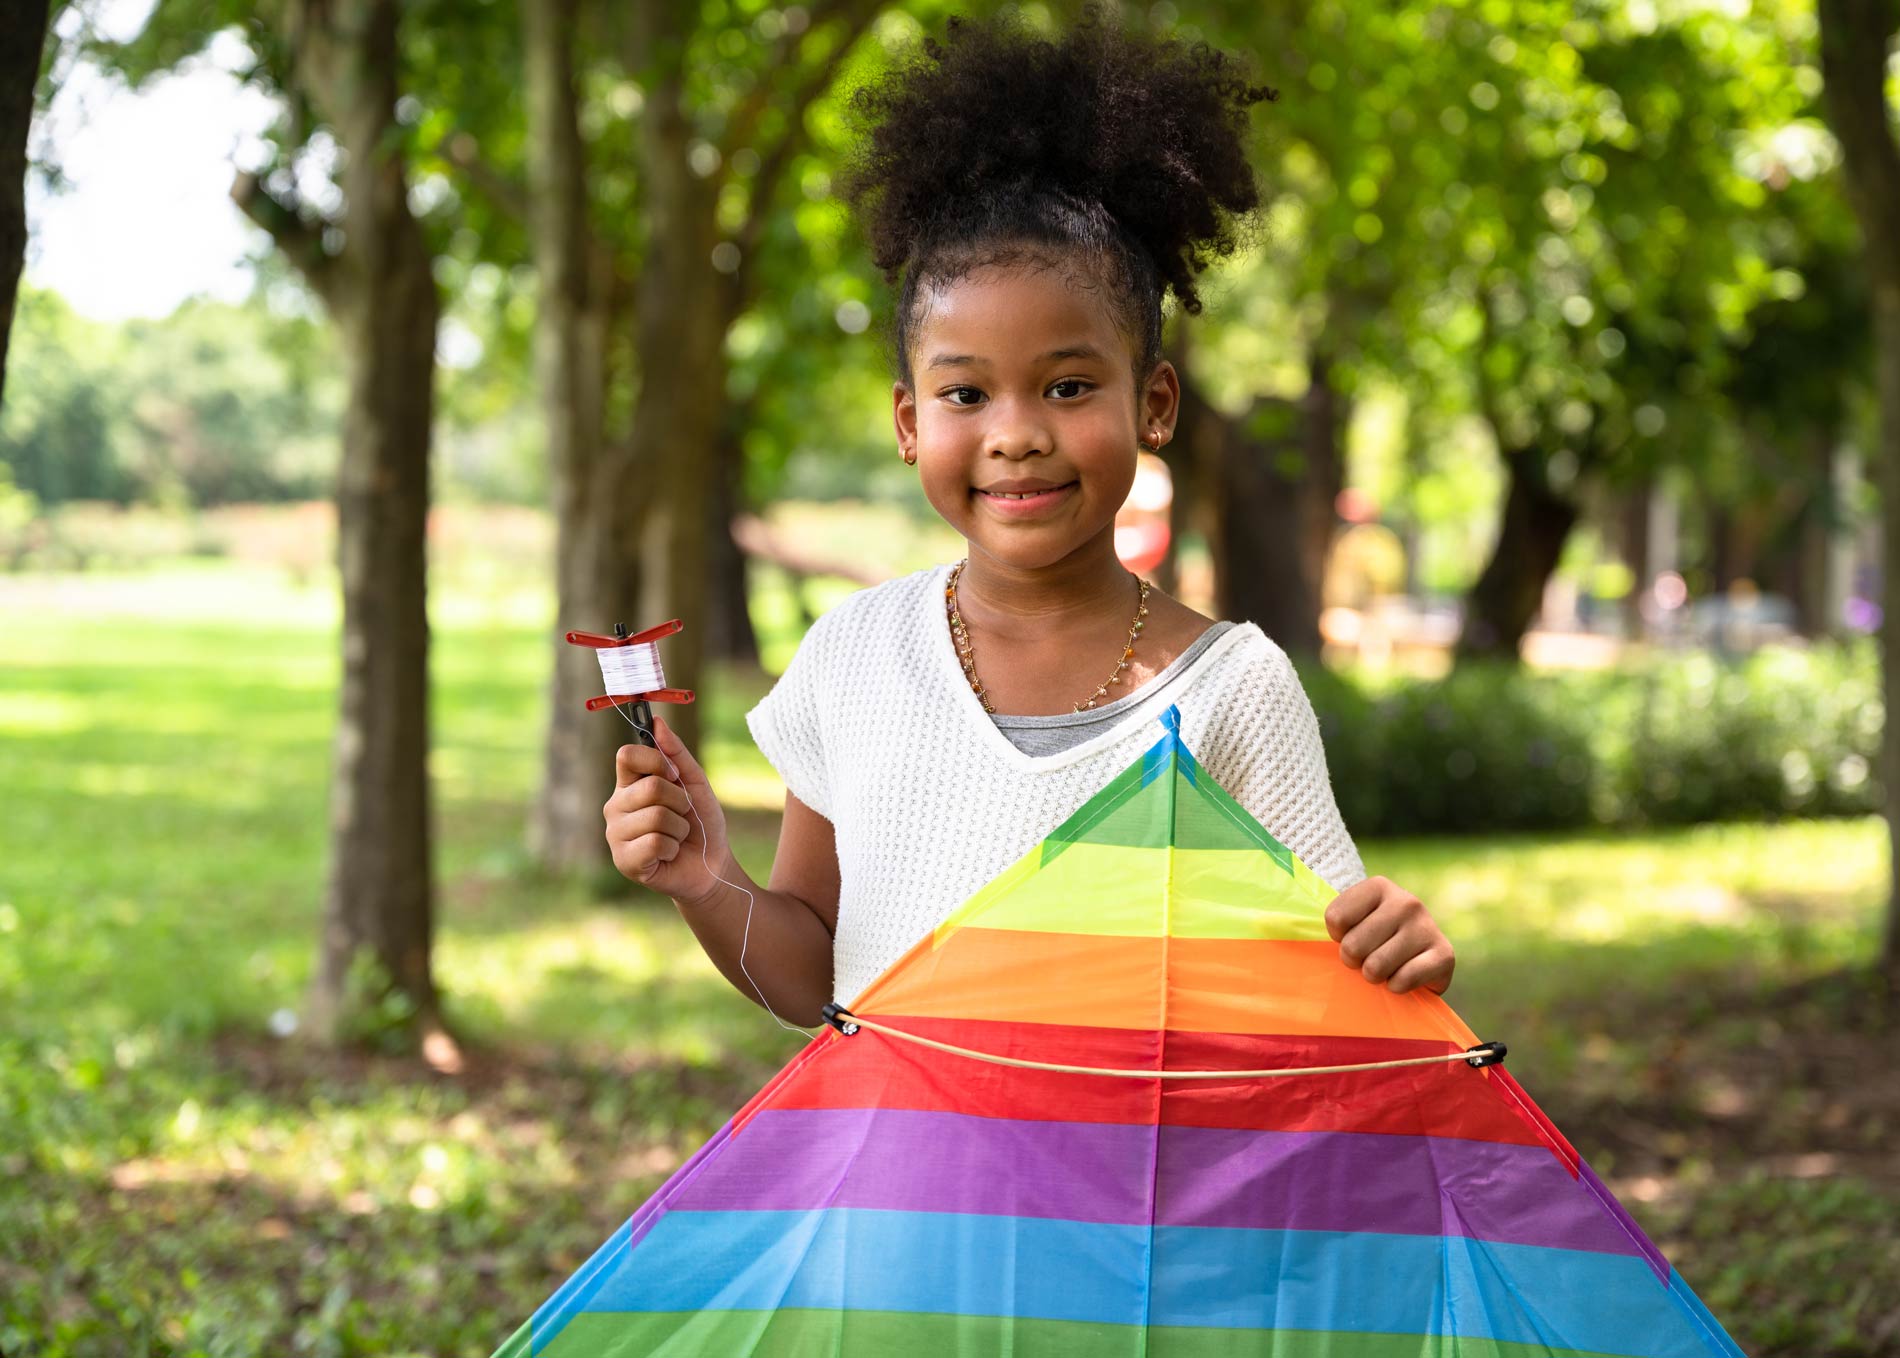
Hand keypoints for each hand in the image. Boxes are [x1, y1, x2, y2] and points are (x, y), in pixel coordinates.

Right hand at [603, 716, 730, 905]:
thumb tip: (657, 721)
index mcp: (628, 784)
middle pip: (649, 787)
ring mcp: (616, 835)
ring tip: (676, 837)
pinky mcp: (624, 860)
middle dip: (679, 801)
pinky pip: (654, 842)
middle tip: (682, 815)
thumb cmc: (701, 823)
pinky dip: (673, 847)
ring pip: (655, 816)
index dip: (655, 761)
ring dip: (678, 828)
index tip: (674, 775)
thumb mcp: (694, 783)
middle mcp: (616, 807)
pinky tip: (669, 854)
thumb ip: (676, 754)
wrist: (711, 865)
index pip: (626, 755)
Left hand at [1323, 875, 1454, 995]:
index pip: (1335, 919)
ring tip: (1386, 967)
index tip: (1350, 935)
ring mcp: (1427, 926)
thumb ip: (1329, 923)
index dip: (1337, 937)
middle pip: (1353, 946)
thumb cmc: (1374, 938)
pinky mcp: (1445, 954)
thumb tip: (1280, 922)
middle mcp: (1406, 901)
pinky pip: (1401, 981)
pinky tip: (1404, 976)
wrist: (1420, 957)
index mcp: (1379, 886)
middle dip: (1355, 962)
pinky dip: (1396, 987)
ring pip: (1375, 967)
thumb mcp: (1352, 921)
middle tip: (1368, 958)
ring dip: (1375, 977)